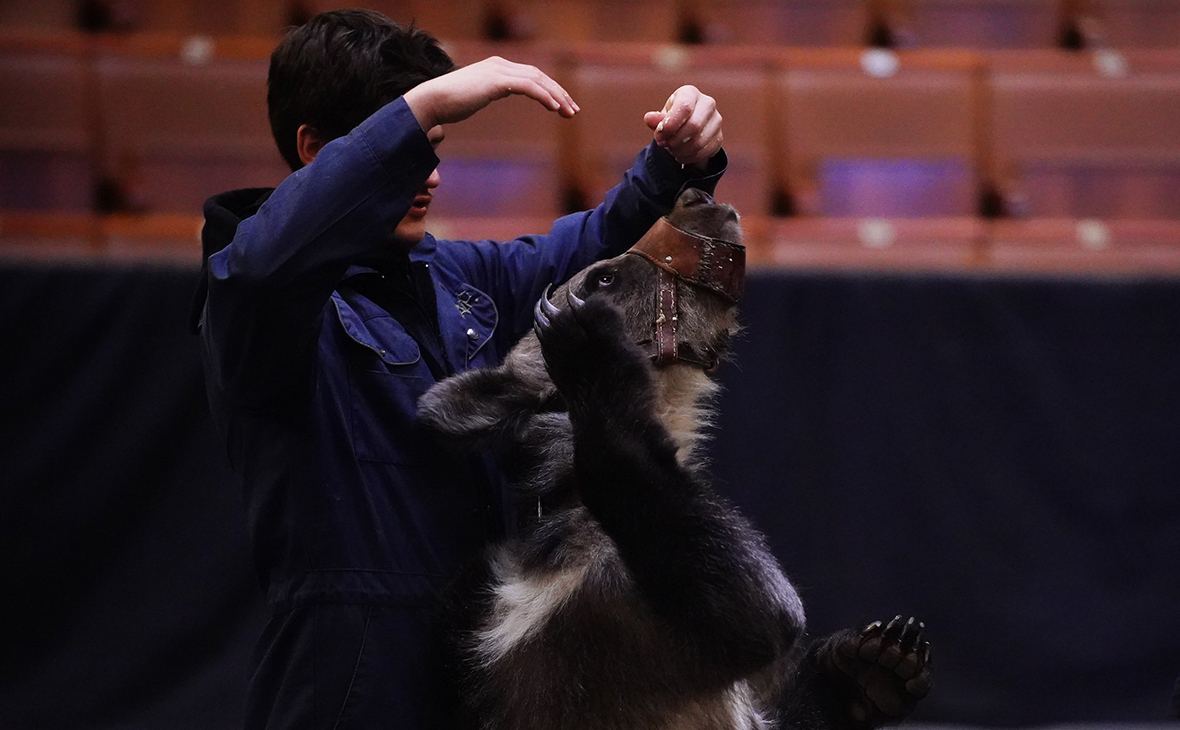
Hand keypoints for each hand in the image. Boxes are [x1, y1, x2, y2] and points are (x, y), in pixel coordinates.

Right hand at [403, 56, 578, 131]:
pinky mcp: (496, 81)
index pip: (531, 75)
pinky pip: (527, 87)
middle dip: (559, 93)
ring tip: (568, 112)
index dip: (550, 90)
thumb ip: (488, 91)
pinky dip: (543, 96)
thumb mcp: (475, 94)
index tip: (563, 106)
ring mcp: (498, 70)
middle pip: (538, 76)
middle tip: (573, 111)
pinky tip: (554, 108)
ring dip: (556, 96)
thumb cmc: (449, 103)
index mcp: (496, 67)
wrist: (432, 101)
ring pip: (537, 80)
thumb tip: (493, 95)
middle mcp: (500, 64)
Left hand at [643, 85, 722, 169]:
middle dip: (675, 139)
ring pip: (699, 142)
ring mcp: (716, 121)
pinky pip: (704, 152)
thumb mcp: (662, 118)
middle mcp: (708, 103)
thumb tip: (649, 118)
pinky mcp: (719, 138)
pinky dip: (689, 157)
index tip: (659, 135)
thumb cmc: (672, 119)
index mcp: (691, 93)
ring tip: (671, 149)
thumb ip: (656, 120)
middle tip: (664, 144)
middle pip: (694, 126)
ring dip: (680, 150)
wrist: (688, 128)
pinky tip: (680, 155)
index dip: (670, 125)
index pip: (685, 107)